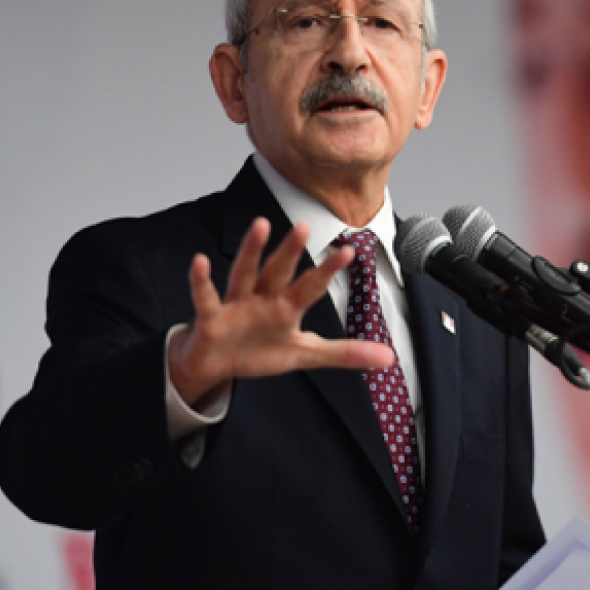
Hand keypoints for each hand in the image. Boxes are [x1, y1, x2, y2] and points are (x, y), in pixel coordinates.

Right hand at [168, 217, 394, 406]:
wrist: (216, 365)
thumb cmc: (261, 351)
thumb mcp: (305, 354)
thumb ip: (345, 353)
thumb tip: (390, 358)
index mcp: (287, 307)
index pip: (311, 286)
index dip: (327, 271)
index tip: (349, 250)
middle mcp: (263, 298)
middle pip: (278, 271)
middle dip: (290, 251)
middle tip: (304, 225)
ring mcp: (236, 305)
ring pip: (244, 273)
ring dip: (252, 250)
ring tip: (261, 224)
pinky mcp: (210, 317)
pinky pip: (206, 297)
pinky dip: (200, 281)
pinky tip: (200, 261)